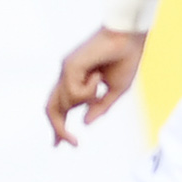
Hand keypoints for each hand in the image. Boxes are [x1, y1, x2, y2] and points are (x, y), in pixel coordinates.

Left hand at [46, 27, 146, 146]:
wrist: (129, 37)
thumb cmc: (126, 59)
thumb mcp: (116, 90)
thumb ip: (101, 107)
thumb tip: (85, 123)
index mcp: (76, 81)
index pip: (60, 107)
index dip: (58, 126)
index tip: (59, 144)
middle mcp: (66, 76)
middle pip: (51, 108)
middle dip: (58, 128)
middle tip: (70, 142)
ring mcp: (65, 71)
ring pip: (64, 103)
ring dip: (86, 99)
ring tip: (100, 83)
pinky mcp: (68, 66)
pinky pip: (73, 93)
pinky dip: (88, 90)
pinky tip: (98, 76)